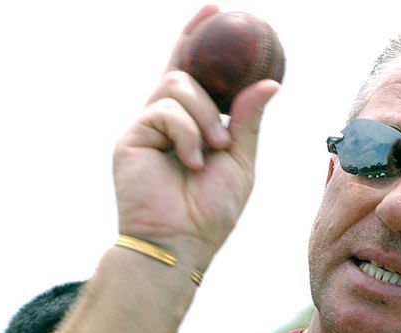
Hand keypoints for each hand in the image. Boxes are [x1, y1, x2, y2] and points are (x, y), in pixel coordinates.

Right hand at [112, 5, 279, 270]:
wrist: (182, 242)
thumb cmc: (212, 211)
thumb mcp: (240, 161)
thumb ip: (248, 120)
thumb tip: (269, 82)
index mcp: (194, 125)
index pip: (196, 74)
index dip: (200, 40)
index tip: (217, 10)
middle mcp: (167, 121)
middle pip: (183, 71)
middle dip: (204, 70)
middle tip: (220, 60)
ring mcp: (147, 126)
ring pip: (177, 87)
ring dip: (206, 118)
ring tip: (215, 150)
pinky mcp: (131, 136)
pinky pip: (164, 111)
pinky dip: (187, 135)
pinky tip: (191, 162)